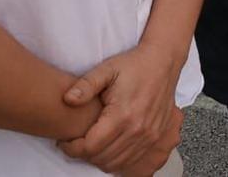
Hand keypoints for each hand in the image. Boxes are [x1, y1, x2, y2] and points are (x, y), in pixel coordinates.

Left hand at [58, 46, 182, 172]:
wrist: (163, 62)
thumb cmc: (134, 65)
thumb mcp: (106, 69)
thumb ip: (85, 85)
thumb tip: (67, 99)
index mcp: (122, 115)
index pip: (91, 147)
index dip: (72, 148)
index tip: (65, 141)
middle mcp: (137, 130)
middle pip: (101, 158)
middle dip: (83, 154)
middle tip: (75, 142)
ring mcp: (148, 136)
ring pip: (115, 164)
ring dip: (99, 158)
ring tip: (90, 143)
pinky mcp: (154, 138)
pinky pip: (130, 161)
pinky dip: (115, 159)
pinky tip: (108, 146)